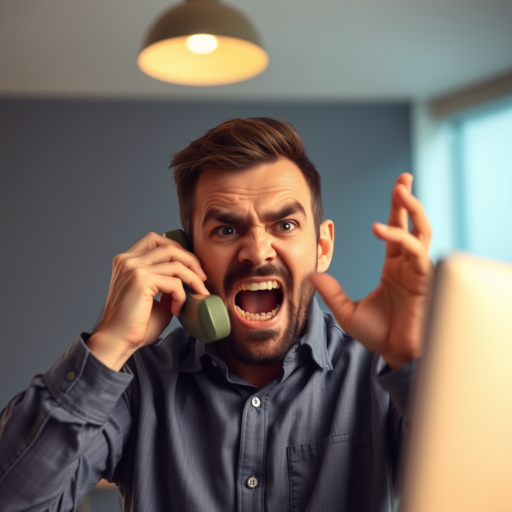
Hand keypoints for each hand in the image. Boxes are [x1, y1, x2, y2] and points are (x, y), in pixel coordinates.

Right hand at [88, 232, 208, 369]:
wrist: (117, 342)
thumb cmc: (134, 324)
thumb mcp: (154, 296)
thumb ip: (167, 282)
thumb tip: (187, 277)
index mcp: (127, 261)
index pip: (155, 239)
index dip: (178, 249)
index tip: (191, 266)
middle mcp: (128, 260)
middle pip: (169, 247)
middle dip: (191, 260)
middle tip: (203, 278)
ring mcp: (133, 268)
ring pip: (175, 263)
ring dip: (193, 279)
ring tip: (198, 294)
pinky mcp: (141, 280)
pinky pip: (174, 282)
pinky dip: (182, 296)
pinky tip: (178, 309)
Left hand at [311, 173, 433, 368]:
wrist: (396, 355)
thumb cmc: (380, 334)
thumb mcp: (347, 310)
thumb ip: (331, 291)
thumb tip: (311, 274)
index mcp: (394, 267)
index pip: (395, 231)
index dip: (395, 211)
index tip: (394, 190)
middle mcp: (408, 264)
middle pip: (412, 224)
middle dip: (408, 200)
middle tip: (403, 178)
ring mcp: (418, 270)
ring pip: (421, 231)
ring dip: (411, 209)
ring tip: (401, 190)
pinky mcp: (424, 278)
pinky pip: (415, 250)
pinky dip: (400, 237)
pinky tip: (382, 230)